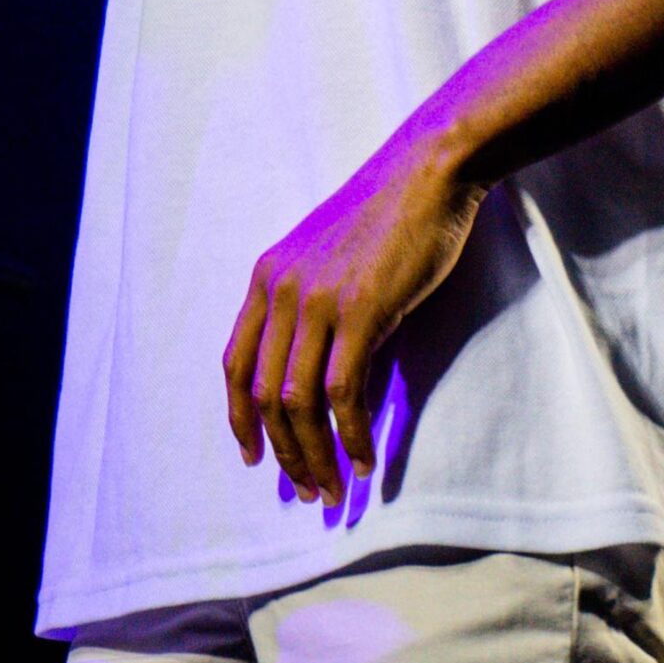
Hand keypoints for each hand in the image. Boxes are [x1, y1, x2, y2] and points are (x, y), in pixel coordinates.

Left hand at [223, 123, 485, 507]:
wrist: (427, 173)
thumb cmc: (387, 215)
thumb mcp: (327, 257)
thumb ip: (310, 307)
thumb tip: (317, 379)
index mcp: (267, 276)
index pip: (236, 363)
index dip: (240, 417)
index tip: (254, 455)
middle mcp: (282, 289)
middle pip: (264, 393)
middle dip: (283, 452)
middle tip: (308, 489)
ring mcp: (318, 300)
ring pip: (299, 402)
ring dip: (314, 455)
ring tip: (334, 489)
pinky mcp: (361, 310)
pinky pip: (344, 393)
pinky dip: (351, 436)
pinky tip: (365, 460)